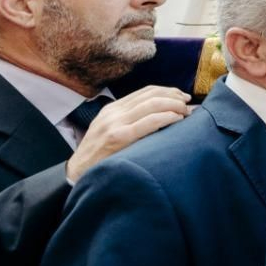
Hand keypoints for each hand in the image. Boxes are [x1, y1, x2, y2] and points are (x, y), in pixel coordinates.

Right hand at [67, 86, 191, 183]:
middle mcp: (113, 113)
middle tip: (189, 104)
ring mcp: (114, 124)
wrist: (76, 174)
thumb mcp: (112, 131)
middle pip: (151, 95)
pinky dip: (166, 117)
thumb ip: (132, 121)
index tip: (183, 97)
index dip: (168, 91)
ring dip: (174, 106)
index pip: (145, 92)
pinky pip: (148, 122)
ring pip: (151, 105)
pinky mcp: (117, 138)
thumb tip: (164, 114)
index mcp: (112, 109)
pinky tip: (177, 119)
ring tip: (186, 112)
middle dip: (174, 96)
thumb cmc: (100, 157)